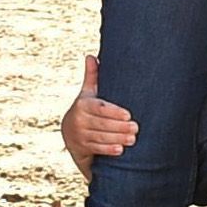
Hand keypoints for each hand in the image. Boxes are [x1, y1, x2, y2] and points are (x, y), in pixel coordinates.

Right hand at [60, 55, 135, 175]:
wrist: (70, 134)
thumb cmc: (86, 109)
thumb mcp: (87, 94)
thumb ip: (92, 76)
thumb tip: (90, 56)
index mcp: (83, 104)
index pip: (100, 108)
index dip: (114, 112)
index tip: (128, 115)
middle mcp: (79, 120)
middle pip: (102, 124)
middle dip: (120, 127)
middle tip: (136, 128)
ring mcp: (79, 136)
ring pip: (100, 137)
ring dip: (117, 139)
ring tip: (132, 139)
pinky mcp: (82, 149)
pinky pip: (97, 149)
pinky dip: (108, 150)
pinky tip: (120, 150)